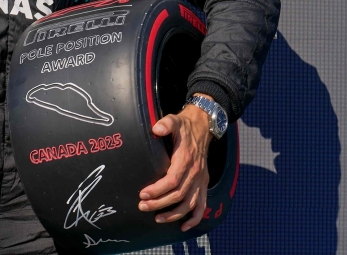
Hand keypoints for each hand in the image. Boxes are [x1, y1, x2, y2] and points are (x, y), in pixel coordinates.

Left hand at [137, 95, 213, 230]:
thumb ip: (166, 124)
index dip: (157, 189)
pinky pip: (202, 205)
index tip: (142, 194)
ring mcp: (201, 180)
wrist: (203, 126)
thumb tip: (156, 128)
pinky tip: (184, 227)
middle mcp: (195, 173)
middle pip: (178, 195)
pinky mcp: (204, 184)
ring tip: (157, 218)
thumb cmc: (184, 126)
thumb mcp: (174, 120)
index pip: (172, 180)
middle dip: (159, 203)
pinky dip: (195, 219)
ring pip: (190, 204)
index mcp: (186, 159)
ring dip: (174, 214)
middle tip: (142, 206)